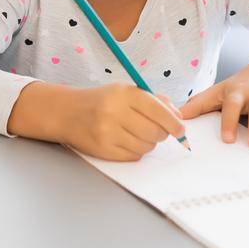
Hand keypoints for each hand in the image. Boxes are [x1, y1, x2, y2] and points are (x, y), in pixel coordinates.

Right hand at [21, 82, 186, 161]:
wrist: (67, 112)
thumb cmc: (102, 101)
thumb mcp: (126, 91)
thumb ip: (154, 100)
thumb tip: (178, 116)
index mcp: (123, 93)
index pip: (157, 109)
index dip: (173, 122)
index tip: (181, 130)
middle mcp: (114, 112)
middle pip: (154, 131)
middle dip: (162, 134)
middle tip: (159, 131)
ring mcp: (107, 132)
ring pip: (145, 146)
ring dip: (149, 143)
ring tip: (140, 134)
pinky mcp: (103, 150)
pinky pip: (133, 156)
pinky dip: (137, 151)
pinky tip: (129, 141)